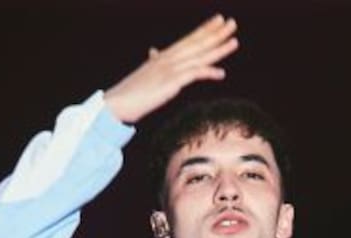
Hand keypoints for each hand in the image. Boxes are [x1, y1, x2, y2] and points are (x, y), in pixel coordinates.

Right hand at [104, 14, 239, 123]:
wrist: (116, 103)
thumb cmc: (130, 92)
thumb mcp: (144, 73)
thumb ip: (153, 62)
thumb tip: (154, 52)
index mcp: (163, 56)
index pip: (188, 39)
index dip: (204, 29)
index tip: (218, 20)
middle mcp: (167, 59)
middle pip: (196, 43)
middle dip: (215, 32)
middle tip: (231, 22)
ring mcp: (169, 70)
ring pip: (198, 56)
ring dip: (218, 49)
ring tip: (234, 40)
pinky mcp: (170, 83)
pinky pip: (193, 75)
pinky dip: (207, 72)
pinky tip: (221, 73)